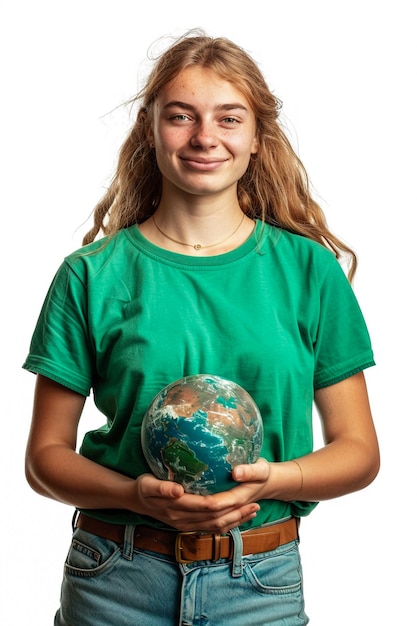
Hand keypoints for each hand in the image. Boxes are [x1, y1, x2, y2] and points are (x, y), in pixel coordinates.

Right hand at [134, 464, 268, 532]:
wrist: (136, 501)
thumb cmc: (143, 488)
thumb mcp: (148, 484)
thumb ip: (162, 487)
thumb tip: (178, 490)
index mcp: (176, 508)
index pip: (207, 507)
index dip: (226, 503)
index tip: (242, 496)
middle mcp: (183, 520)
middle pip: (215, 520)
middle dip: (237, 513)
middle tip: (256, 504)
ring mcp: (186, 525)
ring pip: (216, 527)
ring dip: (236, 520)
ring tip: (253, 511)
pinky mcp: (188, 526)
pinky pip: (211, 528)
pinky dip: (227, 524)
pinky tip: (239, 518)